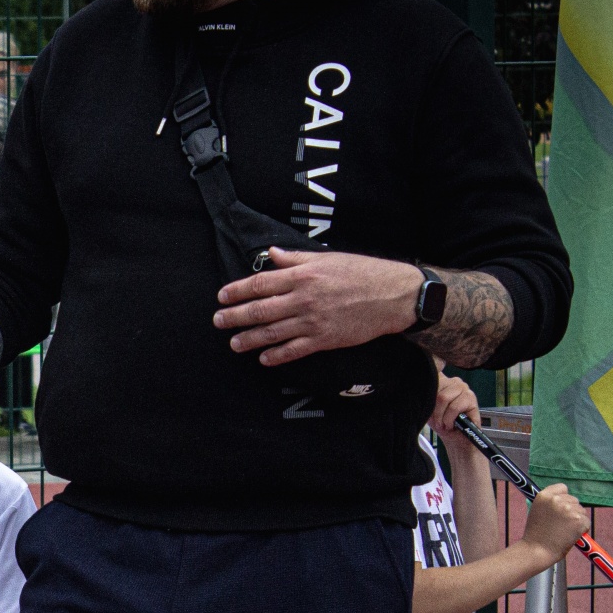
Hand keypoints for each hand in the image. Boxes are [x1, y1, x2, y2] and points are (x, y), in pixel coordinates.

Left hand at [213, 249, 420, 365]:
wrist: (393, 295)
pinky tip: (263, 358)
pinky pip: (294, 350)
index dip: (238, 291)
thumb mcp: (327, 258)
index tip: (222, 297)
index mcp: (303, 276)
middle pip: (260, 310)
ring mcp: (313, 321)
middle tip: (218, 321)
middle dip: (235, 317)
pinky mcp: (324, 339)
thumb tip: (271, 254)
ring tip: (234, 343)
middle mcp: (303, 299)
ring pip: (272, 333)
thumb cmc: (362, 272)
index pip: (260, 283)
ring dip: (249, 339)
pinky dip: (276, 356)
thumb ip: (296, 259)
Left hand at [428, 371, 481, 437]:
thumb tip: (419, 391)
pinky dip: (449, 419)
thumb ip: (424, 398)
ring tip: (444, 423)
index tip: (428, 407)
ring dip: (442, 416)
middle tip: (438, 421)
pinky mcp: (471, 397)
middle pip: (435, 390)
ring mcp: (463, 388)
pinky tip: (451, 424)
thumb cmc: (440, 422)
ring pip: (443, 398)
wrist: (455, 438)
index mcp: (442, 380)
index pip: (432, 375)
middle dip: (434, 410)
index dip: (426, 391)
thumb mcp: (427, 409)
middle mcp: (453, 381)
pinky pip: (454, 407)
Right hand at [518, 483, 587, 563]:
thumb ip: (550, 503)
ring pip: (581, 511)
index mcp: (544, 496)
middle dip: (571, 510)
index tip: (559, 508)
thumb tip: (565, 499)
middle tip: (560, 524)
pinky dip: (581, 529)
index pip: (563, 488)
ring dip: (576, 520)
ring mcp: (569, 509)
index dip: (562, 498)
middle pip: (574, 500)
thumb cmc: (536, 534)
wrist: (537, 550)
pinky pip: (586, 521)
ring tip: (563, 530)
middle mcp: (556, 500)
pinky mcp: (579, 520)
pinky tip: (570, 534)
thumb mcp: (537, 511)